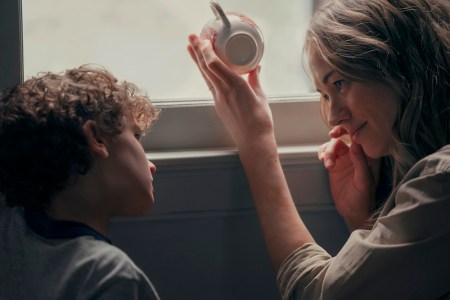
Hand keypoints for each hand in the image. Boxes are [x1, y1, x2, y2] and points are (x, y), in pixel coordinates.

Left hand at [187, 34, 273, 150]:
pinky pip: (210, 84)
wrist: (253, 140)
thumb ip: (255, 79)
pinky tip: (204, 67)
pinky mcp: (219, 105)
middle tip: (191, 38)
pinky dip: (206, 73)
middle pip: (206, 68)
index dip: (207, 51)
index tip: (204, 40)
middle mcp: (224, 91)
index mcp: (236, 86)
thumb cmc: (260, 120)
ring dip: (198, 61)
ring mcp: (219, 98)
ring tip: (190, 48)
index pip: (215, 65)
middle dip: (198, 51)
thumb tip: (255, 67)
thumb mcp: (260, 95)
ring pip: (205, 75)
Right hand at [318, 126, 379, 230]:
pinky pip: (327, 152)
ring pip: (334, 144)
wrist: (352, 212)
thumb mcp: (363, 181)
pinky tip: (322, 161)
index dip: (352, 129)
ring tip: (327, 164)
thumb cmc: (363, 199)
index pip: (361, 137)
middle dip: (337, 137)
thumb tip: (355, 142)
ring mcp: (345, 159)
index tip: (343, 132)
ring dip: (328, 151)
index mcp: (368, 156)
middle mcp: (357, 154)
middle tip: (331, 139)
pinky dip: (322, 153)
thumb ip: (360, 161)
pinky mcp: (335, 164)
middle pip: (345, 137)